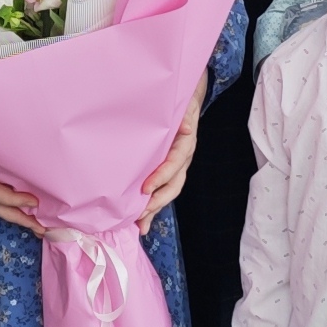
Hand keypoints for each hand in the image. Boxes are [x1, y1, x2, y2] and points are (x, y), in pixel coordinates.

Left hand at [138, 102, 198, 219]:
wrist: (184, 102)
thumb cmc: (180, 103)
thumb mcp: (183, 105)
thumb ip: (184, 116)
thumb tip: (187, 128)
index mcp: (185, 144)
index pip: (174, 163)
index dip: (162, 177)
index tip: (145, 188)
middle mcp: (182, 159)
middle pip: (174, 185)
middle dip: (157, 201)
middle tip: (140, 214)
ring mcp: (176, 167)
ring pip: (168, 192)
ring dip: (154, 209)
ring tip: (140, 225)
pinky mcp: (167, 171)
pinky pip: (161, 190)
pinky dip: (152, 207)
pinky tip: (140, 222)